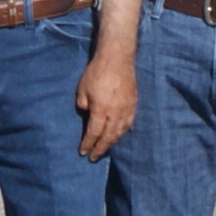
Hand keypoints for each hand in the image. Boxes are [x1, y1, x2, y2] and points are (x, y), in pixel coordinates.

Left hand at [75, 44, 137, 160]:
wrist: (117, 58)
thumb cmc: (96, 72)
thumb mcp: (82, 89)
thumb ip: (83, 105)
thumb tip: (86, 115)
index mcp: (101, 110)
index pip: (94, 133)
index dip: (88, 144)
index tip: (83, 152)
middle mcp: (115, 113)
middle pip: (108, 137)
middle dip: (100, 148)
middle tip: (93, 157)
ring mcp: (127, 109)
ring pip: (120, 132)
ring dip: (112, 143)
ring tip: (105, 148)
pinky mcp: (133, 104)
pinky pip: (129, 123)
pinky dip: (122, 132)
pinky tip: (118, 135)